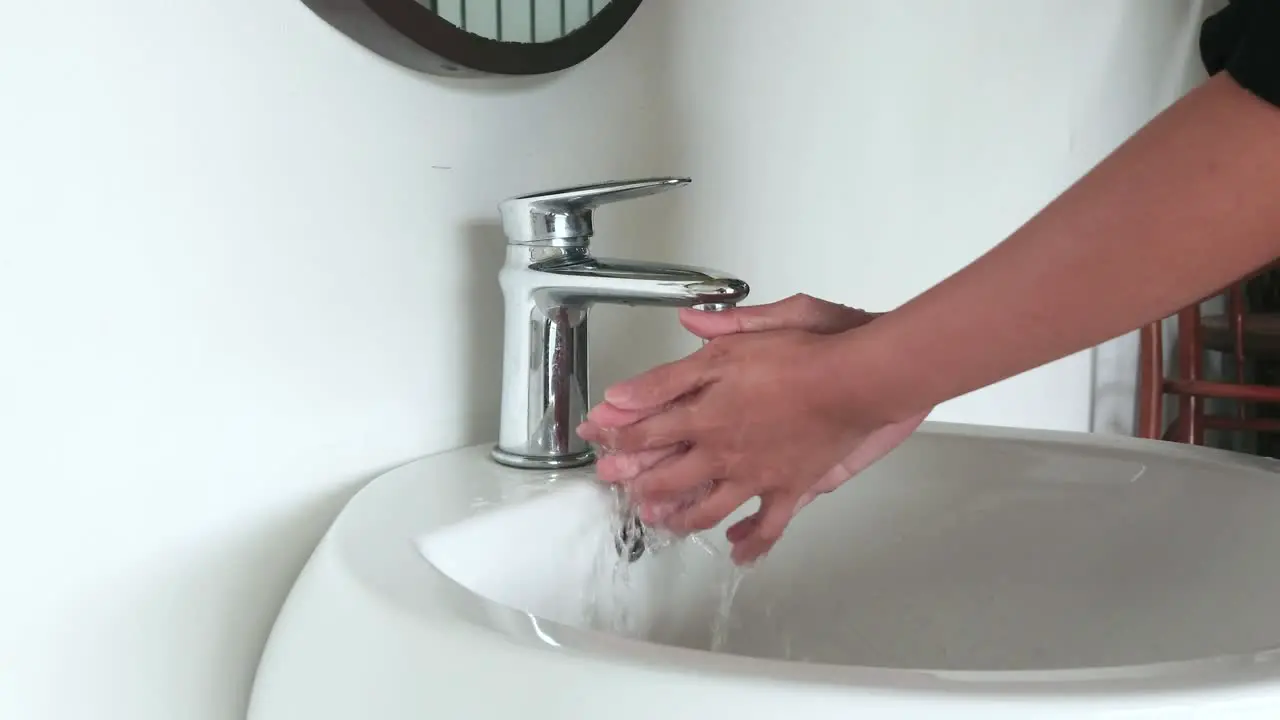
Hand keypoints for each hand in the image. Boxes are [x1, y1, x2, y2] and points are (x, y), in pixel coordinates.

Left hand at [578, 294, 928, 563]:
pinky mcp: (789, 490)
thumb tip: (629, 387)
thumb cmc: (800, 356)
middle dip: (636, 482)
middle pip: (668, 477)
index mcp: (704, 414)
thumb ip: (677, 370)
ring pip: (707, 509)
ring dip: (678, 517)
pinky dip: (752, 544)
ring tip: (659, 520)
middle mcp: (722, 453)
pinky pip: (768, 527)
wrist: (855, 383)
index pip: (647, 430)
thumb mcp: (731, 346)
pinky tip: (737, 553)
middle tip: (616, 487)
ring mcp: (754, 477)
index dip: (616, 436)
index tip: (596, 439)